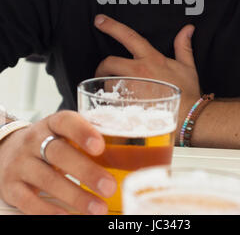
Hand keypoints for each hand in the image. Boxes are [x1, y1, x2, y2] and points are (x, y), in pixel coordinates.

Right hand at [0, 111, 116, 214]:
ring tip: (98, 209)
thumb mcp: (63, 134)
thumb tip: (127, 155)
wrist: (7, 151)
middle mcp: (34, 141)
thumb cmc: (47, 143)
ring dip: (75, 196)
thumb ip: (86, 139)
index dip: (83, 132)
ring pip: (47, 179)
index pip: (66, 121)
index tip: (100, 146)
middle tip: (110, 186)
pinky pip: (29, 201)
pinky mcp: (11, 186)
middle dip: (86, 171)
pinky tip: (68, 217)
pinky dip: (49, 210)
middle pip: (59, 153)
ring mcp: (21, 163)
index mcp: (52, 124)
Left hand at [94, 14, 200, 137]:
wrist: (189, 119)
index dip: (112, 26)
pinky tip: (119, 107)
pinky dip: (113, 103)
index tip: (99, 20)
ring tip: (116, 93)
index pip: (128, 37)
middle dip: (102, 66)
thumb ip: (183, 46)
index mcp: (151, 59)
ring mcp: (131, 89)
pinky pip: (111, 102)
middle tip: (102, 72)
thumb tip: (187, 29)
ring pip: (108, 83)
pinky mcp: (127, 106)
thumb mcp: (187, 67)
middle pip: (109, 62)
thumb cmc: (188, 94)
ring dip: (109, 87)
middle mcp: (139, 72)